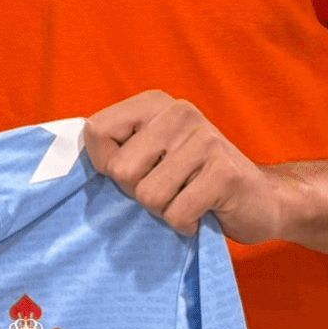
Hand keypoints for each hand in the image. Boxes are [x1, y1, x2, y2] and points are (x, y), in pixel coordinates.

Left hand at [83, 91, 295, 240]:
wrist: (263, 199)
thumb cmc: (193, 181)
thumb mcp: (151, 154)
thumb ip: (117, 150)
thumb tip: (65, 164)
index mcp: (154, 103)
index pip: (96, 131)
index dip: (104, 165)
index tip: (132, 174)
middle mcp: (179, 112)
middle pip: (120, 170)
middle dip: (138, 194)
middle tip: (167, 190)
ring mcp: (205, 139)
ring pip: (148, 196)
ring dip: (164, 211)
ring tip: (186, 199)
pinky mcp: (224, 172)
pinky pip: (177, 213)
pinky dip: (185, 225)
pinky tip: (203, 213)